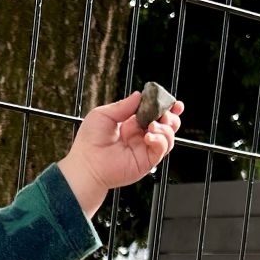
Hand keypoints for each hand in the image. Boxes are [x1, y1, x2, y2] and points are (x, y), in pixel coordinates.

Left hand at [55, 90, 184, 215]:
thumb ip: (124, 105)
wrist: (86, 164)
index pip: (154, 114)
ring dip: (165, 128)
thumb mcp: (104, 114)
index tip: (173, 103)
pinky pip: (162, 149)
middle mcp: (140, 136)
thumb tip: (139, 95)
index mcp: (131, 124)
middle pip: (166, 125)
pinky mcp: (147, 161)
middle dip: (170, 117)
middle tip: (166, 113)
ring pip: (168, 137)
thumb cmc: (89, 142)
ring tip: (152, 125)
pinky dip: (160, 140)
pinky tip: (148, 136)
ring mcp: (145, 149)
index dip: (166, 108)